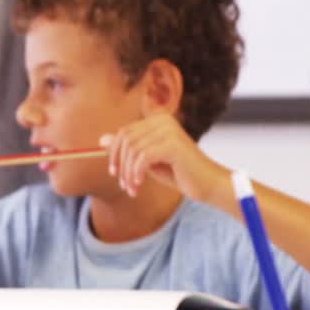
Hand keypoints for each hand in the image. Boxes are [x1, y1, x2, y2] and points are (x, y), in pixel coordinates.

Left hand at [100, 115, 227, 201]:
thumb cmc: (180, 173)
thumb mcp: (148, 161)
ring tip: (132, 189)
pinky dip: (136, 174)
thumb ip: (128, 150)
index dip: (114, 153)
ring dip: (128, 174)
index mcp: (158, 120)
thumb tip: (101, 140)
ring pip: (133, 150)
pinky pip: (142, 158)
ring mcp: (169, 131)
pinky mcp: (172, 145)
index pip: (124, 132)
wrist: (208, 185)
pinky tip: (139, 186)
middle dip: (119, 164)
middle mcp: (163, 120)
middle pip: (126, 139)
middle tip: (123, 185)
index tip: (114, 173)